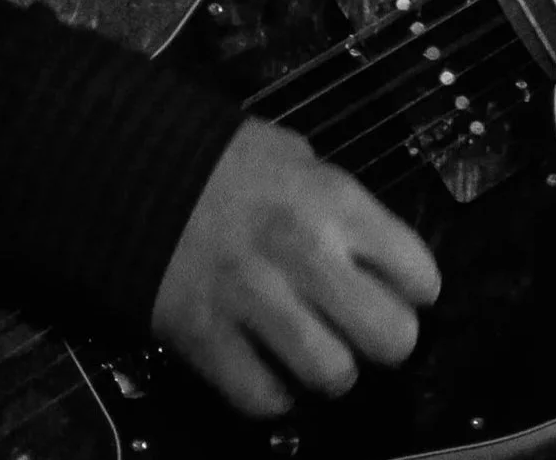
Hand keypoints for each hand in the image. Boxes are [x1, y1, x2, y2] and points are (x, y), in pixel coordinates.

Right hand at [151, 118, 439, 418]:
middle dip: (387, 340)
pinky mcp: (207, 339)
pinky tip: (270, 367)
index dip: (417, 289)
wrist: (136, 171)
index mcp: (336, 202)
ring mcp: (255, 301)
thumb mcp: (301, 158)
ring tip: (319, 351)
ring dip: (332, 370)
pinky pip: (264, 398)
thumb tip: (379, 258)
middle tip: (366, 329)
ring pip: (333, 375)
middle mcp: (305, 254)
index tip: (404, 290)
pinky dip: (273, 393)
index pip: (418, 274)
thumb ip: (343, 207)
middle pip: (390, 337)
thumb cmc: (229, 161)